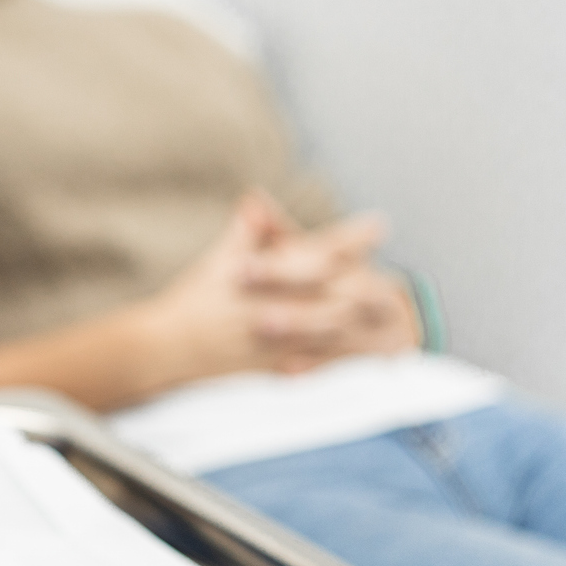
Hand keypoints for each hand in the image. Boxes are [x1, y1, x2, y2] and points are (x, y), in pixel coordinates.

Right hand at [134, 193, 415, 384]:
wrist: (165, 346)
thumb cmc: (193, 299)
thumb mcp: (218, 260)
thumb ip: (246, 231)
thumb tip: (256, 199)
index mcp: (262, 272)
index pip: (312, 249)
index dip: (348, 236)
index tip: (378, 225)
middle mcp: (271, 303)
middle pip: (331, 291)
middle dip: (368, 284)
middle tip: (400, 280)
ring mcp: (273, 338)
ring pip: (330, 330)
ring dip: (365, 325)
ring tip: (398, 319)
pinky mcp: (273, 366)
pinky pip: (317, 365)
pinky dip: (347, 362)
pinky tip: (371, 363)